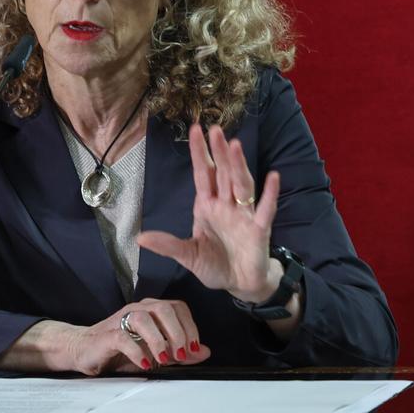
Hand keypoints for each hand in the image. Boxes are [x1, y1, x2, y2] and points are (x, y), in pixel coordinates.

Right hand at [62, 299, 211, 374]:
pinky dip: (136, 351)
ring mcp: (121, 319)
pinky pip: (123, 337)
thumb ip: (180, 351)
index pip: (178, 307)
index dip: (190, 327)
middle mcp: (138, 309)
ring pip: (144, 319)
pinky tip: (144, 364)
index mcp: (152, 310)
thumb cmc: (121, 351)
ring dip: (158, 340)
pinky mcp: (107, 335)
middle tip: (182, 354)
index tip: (194, 349)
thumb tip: (205, 352)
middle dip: (177, 333)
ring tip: (164, 359)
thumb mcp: (156, 353)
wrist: (85, 350)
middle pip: (164, 309)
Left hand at [138, 124, 280, 303]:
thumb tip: (140, 237)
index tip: (196, 129)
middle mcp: (226, 205)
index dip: (200, 153)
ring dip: (239, 166)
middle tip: (216, 129)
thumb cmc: (215, 264)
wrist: (239, 283)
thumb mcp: (188, 255)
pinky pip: (265, 210)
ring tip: (236, 145)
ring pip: (242, 185)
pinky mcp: (259, 229)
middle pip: (224, 174)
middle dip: (219, 152)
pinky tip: (273, 177)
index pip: (204, 174)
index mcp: (208, 205)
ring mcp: (244, 215)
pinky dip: (269, 194)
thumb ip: (168, 245)